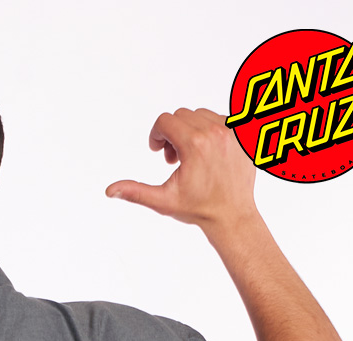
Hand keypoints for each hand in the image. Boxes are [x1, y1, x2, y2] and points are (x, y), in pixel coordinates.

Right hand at [105, 108, 256, 232]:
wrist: (231, 215)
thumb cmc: (197, 209)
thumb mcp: (163, 201)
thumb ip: (135, 192)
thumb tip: (109, 190)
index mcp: (194, 144)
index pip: (165, 120)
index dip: (156, 135)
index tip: (158, 151)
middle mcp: (215, 132)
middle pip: (181, 115)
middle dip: (172, 134)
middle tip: (174, 159)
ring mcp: (231, 130)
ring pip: (199, 114)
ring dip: (190, 130)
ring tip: (191, 156)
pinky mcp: (242, 132)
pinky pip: (218, 118)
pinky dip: (208, 130)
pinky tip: (208, 153)